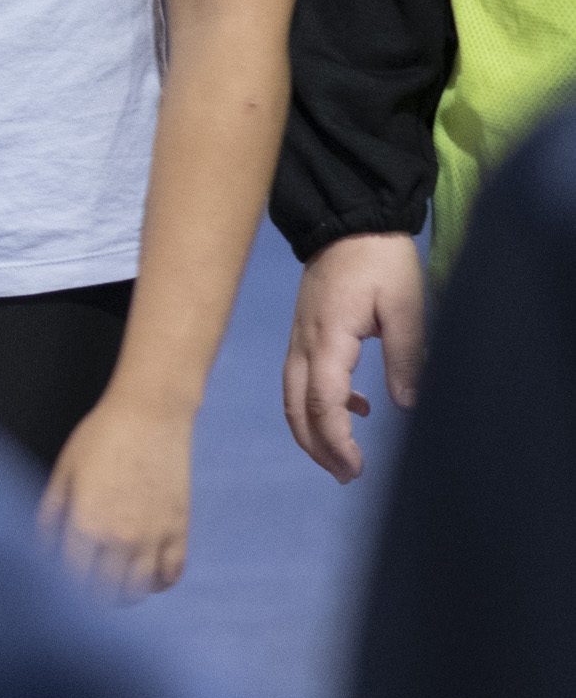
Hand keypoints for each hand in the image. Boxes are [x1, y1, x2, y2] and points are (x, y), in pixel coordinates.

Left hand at [41, 387, 194, 597]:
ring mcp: (154, 536)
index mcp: (86, 524)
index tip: (55, 588)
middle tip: (81, 590)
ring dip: (121, 594)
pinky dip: (155, 582)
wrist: (151, 416)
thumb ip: (50, 516)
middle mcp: (121, 537)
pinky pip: (169, 575)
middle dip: (89, 597)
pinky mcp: (179, 530)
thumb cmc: (99, 439)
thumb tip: (41, 551)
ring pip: (137, 591)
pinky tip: (141, 572)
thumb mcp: (63, 474)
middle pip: (105, 593)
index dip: (61, 589)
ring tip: (108, 584)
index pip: (71, 580)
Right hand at [282, 232, 426, 482]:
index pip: (322, 402)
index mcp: (328, 340)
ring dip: (313, 431)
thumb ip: (405, 355)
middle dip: (317, 446)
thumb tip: (406, 405)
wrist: (348, 221)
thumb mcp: (405, 306)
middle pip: (296, 407)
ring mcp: (299, 339)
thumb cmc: (380, 263)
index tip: (356, 467)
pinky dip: (321, 404)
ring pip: (292, 397)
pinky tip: (358, 408)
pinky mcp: (305, 333)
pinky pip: (301, 380)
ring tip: (343, 457)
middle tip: (346, 475)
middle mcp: (304, 345)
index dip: (336, 439)